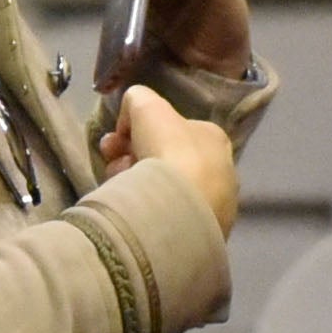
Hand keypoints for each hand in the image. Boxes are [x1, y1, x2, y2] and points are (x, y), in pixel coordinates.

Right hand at [107, 83, 242, 232]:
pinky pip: (166, 216)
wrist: (179, 209)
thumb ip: (138, 99)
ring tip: (121, 188)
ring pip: (161, 189)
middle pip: (162, 159)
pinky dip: (147, 211)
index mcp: (212, 138)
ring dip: (134, 184)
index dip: (136, 132)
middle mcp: (219, 170)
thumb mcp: (146, 105)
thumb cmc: (168, 151)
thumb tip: (131, 117)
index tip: (114, 142)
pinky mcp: (201, 233)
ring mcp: (213, 205)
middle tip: (112, 163)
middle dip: (131, 159)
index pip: (169, 131)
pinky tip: (137, 211)